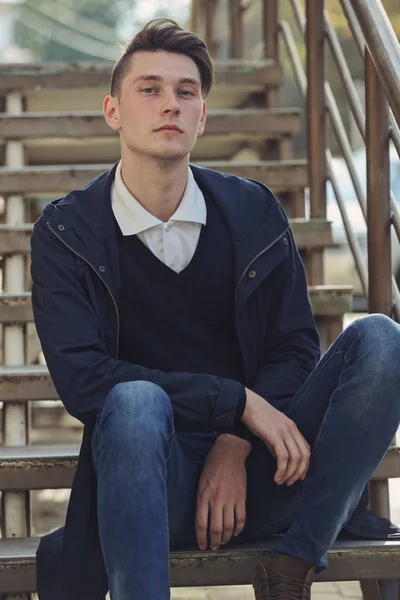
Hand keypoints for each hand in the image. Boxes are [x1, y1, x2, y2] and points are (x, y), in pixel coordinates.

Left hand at [195, 434, 250, 550]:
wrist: (229, 453)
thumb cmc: (212, 466)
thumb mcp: (201, 482)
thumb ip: (201, 500)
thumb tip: (203, 518)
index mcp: (203, 496)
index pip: (201, 524)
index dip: (201, 538)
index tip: (201, 545)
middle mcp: (216, 500)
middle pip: (215, 529)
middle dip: (214, 542)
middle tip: (214, 547)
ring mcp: (230, 499)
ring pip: (228, 526)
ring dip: (225, 538)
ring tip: (223, 541)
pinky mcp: (241, 497)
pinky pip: (241, 518)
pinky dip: (238, 529)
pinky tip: (235, 532)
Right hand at [242, 389, 310, 486]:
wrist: (248, 405)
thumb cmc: (258, 418)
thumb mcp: (272, 432)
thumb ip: (279, 445)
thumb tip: (282, 461)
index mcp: (293, 428)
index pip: (306, 449)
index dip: (305, 465)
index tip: (299, 476)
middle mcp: (292, 430)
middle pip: (304, 456)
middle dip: (299, 472)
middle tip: (290, 482)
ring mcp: (285, 432)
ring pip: (295, 458)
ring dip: (290, 474)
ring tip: (281, 481)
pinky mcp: (275, 435)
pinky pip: (283, 457)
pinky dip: (282, 470)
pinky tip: (276, 476)